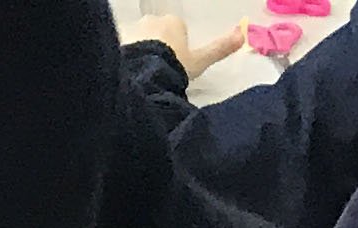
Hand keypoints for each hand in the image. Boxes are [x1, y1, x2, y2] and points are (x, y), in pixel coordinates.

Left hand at [122, 13, 242, 76]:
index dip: (174, 49)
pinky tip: (125, 76)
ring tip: (139, 78)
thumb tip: (242, 34)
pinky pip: (120, 49)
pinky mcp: (115, 41)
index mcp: (172, 22)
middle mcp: (151, 20)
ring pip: (136, 41)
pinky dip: (122, 59)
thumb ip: (219, 48)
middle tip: (156, 74)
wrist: (143, 78)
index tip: (172, 66)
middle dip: (154, 50)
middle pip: (154, 34)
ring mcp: (131, 30)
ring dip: (137, 55)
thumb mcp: (199, 62)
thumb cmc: (174, 68)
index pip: (175, 31)